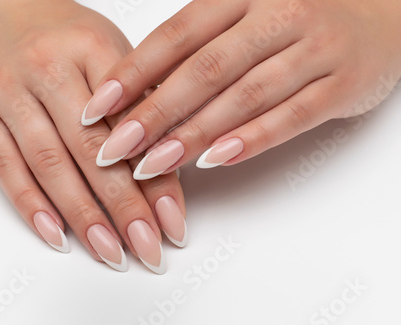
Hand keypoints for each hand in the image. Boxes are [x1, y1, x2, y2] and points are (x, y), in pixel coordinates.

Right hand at [0, 0, 186, 272]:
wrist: (0, 5)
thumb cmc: (64, 33)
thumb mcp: (110, 51)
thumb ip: (139, 100)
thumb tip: (170, 164)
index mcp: (93, 48)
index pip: (132, 125)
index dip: (156, 179)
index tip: (173, 222)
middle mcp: (48, 68)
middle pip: (92, 151)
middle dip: (124, 208)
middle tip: (147, 250)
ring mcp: (8, 90)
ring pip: (50, 164)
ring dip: (83, 216)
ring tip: (110, 253)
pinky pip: (5, 166)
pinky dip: (31, 206)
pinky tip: (57, 236)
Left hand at [83, 0, 400, 177]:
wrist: (383, 10)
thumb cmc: (299, 15)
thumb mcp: (248, 14)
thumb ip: (202, 45)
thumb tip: (144, 92)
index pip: (175, 36)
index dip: (132, 74)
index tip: (97, 109)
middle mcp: (276, 15)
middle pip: (203, 70)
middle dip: (153, 113)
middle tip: (113, 149)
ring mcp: (313, 49)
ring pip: (243, 96)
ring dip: (193, 134)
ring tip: (152, 165)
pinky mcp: (342, 84)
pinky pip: (291, 115)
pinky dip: (251, 139)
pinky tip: (215, 161)